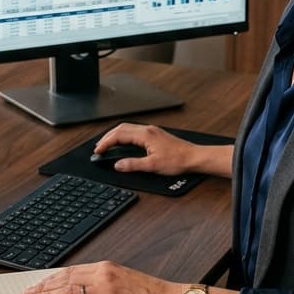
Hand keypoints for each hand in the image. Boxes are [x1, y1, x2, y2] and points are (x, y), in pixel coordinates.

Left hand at [24, 261, 181, 293]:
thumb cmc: (148, 293)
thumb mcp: (122, 279)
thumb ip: (102, 281)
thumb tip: (81, 290)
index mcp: (105, 266)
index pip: (71, 270)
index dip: (52, 277)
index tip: (40, 282)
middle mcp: (102, 274)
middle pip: (66, 278)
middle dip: (45, 285)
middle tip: (29, 292)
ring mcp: (105, 289)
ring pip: (69, 289)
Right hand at [93, 123, 231, 176]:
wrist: (194, 157)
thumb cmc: (178, 160)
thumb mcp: (153, 165)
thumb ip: (133, 164)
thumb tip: (118, 165)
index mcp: (145, 135)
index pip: (119, 135)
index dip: (106, 143)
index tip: (98, 151)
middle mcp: (148, 130)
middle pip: (121, 128)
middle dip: (107, 137)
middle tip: (99, 147)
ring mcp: (152, 131)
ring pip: (128, 128)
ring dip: (115, 135)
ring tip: (108, 144)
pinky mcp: (155, 134)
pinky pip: (134, 131)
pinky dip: (124, 136)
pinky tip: (124, 142)